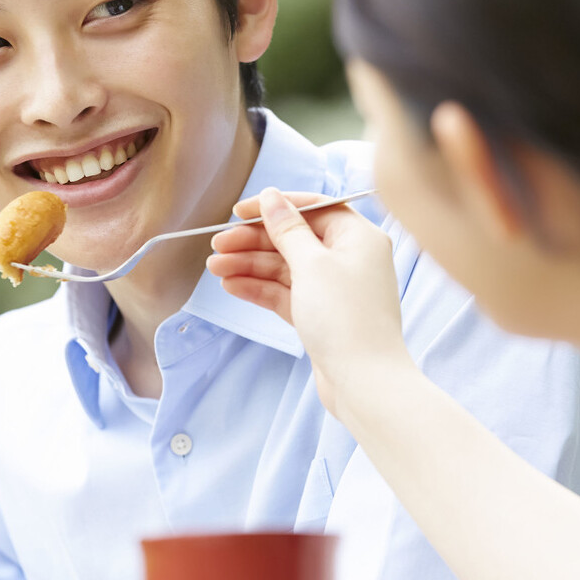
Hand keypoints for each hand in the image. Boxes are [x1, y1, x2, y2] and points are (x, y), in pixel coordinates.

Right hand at [207, 187, 412, 414]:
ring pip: (285, 268)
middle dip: (253, 241)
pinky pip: (285, 293)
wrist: (364, 382)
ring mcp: (334, 289)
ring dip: (249, 266)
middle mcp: (349, 259)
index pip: (312, 209)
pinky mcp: (321, 315)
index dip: (274, 207)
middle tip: (217, 245)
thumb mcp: (312, 264)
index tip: (239, 211)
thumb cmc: (346, 319)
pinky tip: (231, 285)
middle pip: (294, 239)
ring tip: (215, 267)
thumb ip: (288, 229)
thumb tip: (272, 197)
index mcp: (358, 237)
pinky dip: (259, 288)